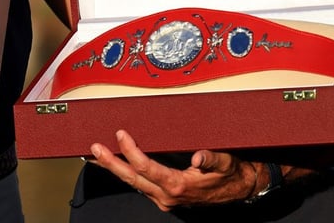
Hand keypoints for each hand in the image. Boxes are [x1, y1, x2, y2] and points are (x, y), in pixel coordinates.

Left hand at [89, 130, 263, 210]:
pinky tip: (117, 166)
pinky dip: (126, 174)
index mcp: (179, 185)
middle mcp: (168, 195)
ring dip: (114, 169)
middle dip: (111, 164)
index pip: (147, 167)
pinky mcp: (165, 198)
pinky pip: (140, 186)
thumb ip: (212, 159)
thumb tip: (199, 157)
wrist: (240, 189)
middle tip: (94, 150)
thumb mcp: (225, 162)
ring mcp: (165, 199)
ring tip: (96, 157)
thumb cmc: (231, 174)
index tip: (121, 135)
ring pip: (134, 183)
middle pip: (132, 178)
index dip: (131, 151)